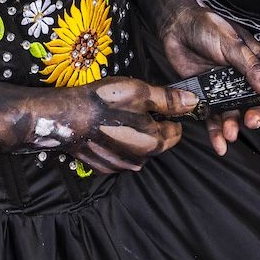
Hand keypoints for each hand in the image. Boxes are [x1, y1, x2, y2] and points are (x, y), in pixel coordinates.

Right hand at [36, 77, 201, 175]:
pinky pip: (119, 155)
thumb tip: (193, 101)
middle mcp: (140, 161)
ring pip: (138, 149)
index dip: (170, 116)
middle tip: (133, 106)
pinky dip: (117, 143)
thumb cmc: (104, 102)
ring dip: (133, 135)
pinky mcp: (104, 167)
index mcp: (154, 143)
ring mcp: (121, 166)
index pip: (176, 132)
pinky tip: (105, 129)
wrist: (66, 117)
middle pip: (157, 142)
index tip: (158, 104)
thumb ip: (169, 100)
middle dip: (151, 125)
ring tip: (117, 116)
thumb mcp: (141, 92)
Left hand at [159, 0, 259, 155]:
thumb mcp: (231, 42)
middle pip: (255, 103)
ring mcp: (223, 88)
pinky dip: (216, 132)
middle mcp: (241, 78)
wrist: (176, 24)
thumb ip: (250, 66)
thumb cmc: (207, 25)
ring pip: (233, 113)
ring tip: (230, 134)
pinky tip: (219, 144)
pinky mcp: (205, 96)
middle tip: (251, 122)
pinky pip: (213, 117)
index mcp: (254, 62)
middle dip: (256, 116)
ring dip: (234, 126)